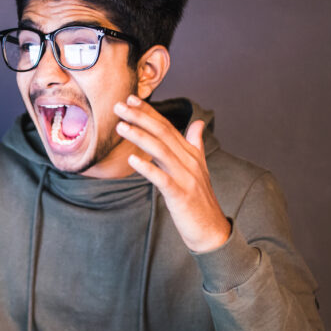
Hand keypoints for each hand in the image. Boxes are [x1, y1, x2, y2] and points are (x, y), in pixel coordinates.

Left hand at [116, 96, 230, 252]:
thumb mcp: (199, 169)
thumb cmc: (200, 201)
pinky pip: (162, 179)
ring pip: (161, 151)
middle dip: (140, 118)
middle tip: (118, 106)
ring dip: (139, 137)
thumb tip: (197, 123)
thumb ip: (195, 144)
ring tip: (120, 127)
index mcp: (191, 154)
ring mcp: (186, 178)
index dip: (149, 112)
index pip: (167, 127)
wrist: (212, 231)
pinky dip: (147, 168)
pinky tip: (131, 160)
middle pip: (163, 133)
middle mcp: (189, 162)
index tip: (130, 99)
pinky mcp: (181, 195)